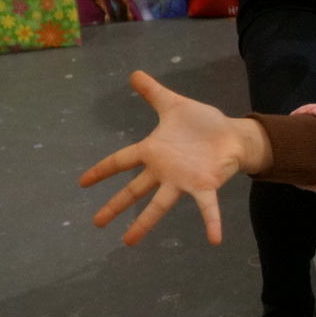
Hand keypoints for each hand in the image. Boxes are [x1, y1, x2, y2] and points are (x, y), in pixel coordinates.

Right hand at [79, 70, 270, 245]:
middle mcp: (164, 170)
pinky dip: (212, 223)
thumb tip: (134, 74)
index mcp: (154, 151)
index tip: (82, 182)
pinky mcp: (205, 186)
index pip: (122, 160)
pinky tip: (215, 239)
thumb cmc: (203, 123)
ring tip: (127, 242)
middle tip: (96, 223)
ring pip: (159, 205)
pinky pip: (208, 207)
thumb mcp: (174, 104)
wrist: (233, 134)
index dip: (102, 170)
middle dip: (115, 206)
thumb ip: (154, 92)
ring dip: (144, 224)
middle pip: (134, 190)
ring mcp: (183, 181)